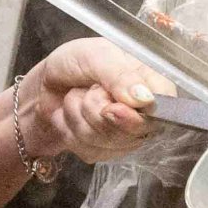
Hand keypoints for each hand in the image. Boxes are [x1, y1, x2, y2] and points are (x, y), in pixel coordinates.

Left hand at [9, 37, 172, 161]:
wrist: (45, 83)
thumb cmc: (73, 63)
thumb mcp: (95, 56)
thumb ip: (120, 75)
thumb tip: (145, 99)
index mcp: (151, 84)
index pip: (162, 111)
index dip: (136, 116)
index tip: (111, 108)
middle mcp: (144, 112)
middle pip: (133, 132)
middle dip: (97, 111)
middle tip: (88, 91)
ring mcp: (126, 135)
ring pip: (108, 143)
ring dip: (80, 118)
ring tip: (77, 97)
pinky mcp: (105, 150)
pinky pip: (92, 152)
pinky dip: (72, 131)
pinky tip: (71, 115)